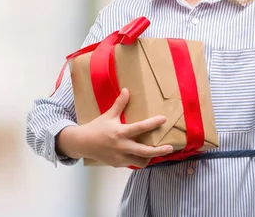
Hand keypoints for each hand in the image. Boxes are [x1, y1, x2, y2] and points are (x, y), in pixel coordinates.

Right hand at [57, 89, 173, 167]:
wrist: (82, 143)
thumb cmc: (96, 128)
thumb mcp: (108, 115)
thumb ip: (119, 104)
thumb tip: (126, 90)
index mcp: (120, 132)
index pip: (140, 128)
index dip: (153, 123)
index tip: (163, 119)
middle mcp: (122, 146)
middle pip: (145, 151)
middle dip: (159, 150)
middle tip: (171, 147)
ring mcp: (120, 157)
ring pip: (140, 161)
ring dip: (150, 157)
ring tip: (156, 152)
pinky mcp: (117, 164)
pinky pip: (132, 163)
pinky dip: (138, 160)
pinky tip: (141, 155)